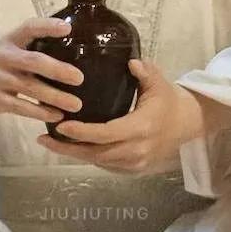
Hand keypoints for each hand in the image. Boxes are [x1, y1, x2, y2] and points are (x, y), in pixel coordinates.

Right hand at [0, 18, 83, 127]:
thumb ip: (30, 52)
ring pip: (30, 87)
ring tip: (75, 104)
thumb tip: (70, 56)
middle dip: (58, 69)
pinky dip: (40, 112)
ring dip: (55, 97)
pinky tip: (55, 116)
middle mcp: (2, 56)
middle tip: (79, 78)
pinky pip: (21, 106)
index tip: (67, 28)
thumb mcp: (6, 54)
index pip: (29, 27)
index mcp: (9, 41)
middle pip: (33, 61)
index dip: (47, 26)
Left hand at [36, 56, 206, 172]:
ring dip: (74, 154)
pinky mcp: (133, 169)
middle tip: (43, 139)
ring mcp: (135, 163)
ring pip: (98, 162)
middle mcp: (136, 150)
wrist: (187, 124)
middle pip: (95, 154)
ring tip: (51, 143)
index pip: (105, 134)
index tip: (60, 126)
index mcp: (140, 127)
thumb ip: (144, 72)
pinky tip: (71, 147)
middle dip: (67, 148)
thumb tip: (129, 61)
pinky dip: (88, 157)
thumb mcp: (158, 81)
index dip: (81, 132)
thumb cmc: (169, 99)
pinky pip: (105, 165)